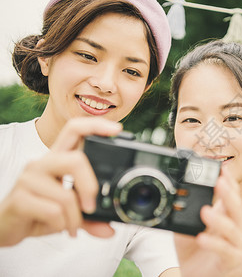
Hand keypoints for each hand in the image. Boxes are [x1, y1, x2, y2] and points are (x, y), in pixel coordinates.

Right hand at [0, 117, 121, 245]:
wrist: (5, 226)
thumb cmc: (39, 212)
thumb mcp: (70, 212)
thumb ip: (91, 219)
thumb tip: (109, 230)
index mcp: (57, 159)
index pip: (74, 130)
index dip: (96, 125)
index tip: (117, 129)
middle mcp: (43, 163)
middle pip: (76, 160)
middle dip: (90, 187)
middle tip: (91, 207)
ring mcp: (30, 179)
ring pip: (66, 195)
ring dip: (75, 218)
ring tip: (71, 226)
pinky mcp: (19, 198)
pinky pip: (53, 212)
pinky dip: (62, 225)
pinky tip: (57, 228)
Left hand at [174, 173, 241, 276]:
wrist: (193, 275)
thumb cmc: (193, 249)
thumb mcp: (186, 226)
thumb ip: (186, 212)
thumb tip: (177, 195)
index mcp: (227, 215)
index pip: (232, 195)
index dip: (229, 181)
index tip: (222, 169)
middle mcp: (236, 227)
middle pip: (237, 207)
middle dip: (228, 194)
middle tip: (219, 181)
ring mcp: (237, 244)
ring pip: (233, 228)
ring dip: (219, 219)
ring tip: (205, 211)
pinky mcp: (232, 260)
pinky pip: (226, 250)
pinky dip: (214, 244)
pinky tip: (202, 238)